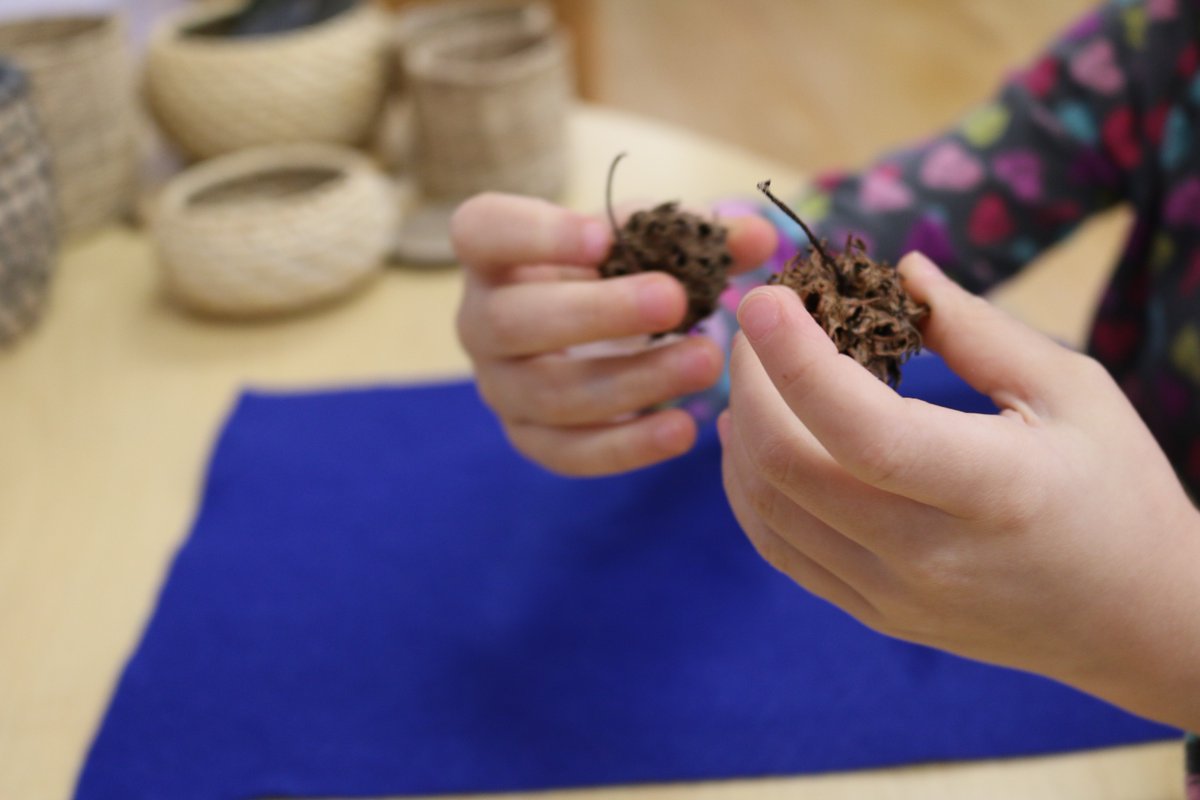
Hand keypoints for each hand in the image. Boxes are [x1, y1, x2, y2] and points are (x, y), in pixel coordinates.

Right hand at [452, 192, 776, 475]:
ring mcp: (499, 385)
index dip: (536, 235)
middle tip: (675, 302)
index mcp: (493, 253)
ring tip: (705, 363)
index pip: (482, 232)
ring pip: (547, 393)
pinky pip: (567, 452)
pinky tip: (684, 429)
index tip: (602, 238)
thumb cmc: (615, 272)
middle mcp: (479, 320)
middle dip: (598, 314)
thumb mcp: (648, 241)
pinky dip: (626, 446)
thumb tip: (760, 237)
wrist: (593, 333)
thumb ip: (699, 234)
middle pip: (514, 321)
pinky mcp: (528, 437)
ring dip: (631, 380)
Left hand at [720, 251, 1199, 730]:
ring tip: (754, 371)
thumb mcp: (1073, 392)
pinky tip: (756, 437)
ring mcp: (892, 595)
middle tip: (759, 322)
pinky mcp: (871, 612)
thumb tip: (902, 271)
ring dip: (743, 428)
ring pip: (767, 509)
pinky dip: (748, 486)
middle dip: (753, 379)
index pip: (863, 430)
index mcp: (994, 491)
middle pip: (790, 466)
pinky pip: (778, 548)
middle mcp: (929, 556)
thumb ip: (980, 330)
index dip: (796, 360)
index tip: (765, 298)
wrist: (1134, 617)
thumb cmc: (1113, 488)